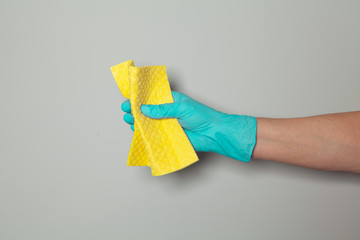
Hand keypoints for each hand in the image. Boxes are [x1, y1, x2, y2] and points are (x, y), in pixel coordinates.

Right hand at [121, 91, 256, 161]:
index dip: (139, 98)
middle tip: (126, 111)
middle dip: (135, 111)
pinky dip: (145, 135)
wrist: (213, 133)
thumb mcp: (181, 108)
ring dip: (138, 122)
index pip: (152, 98)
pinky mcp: (168, 137)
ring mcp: (166, 125)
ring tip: (129, 121)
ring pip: (148, 124)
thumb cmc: (202, 116)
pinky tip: (137, 133)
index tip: (128, 100)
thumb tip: (144, 109)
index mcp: (170, 101)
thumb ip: (163, 109)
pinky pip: (154, 136)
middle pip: (147, 111)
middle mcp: (167, 112)